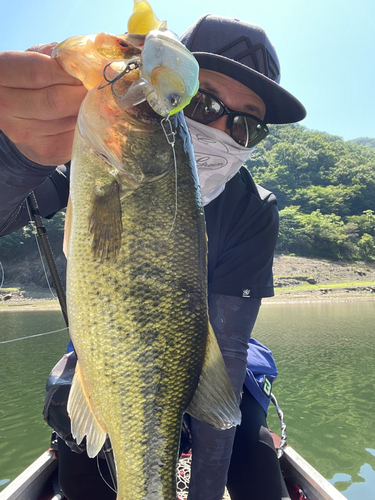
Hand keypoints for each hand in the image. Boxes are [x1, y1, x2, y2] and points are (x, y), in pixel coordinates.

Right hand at [0, 43, 86, 165]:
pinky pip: (76, 137)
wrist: (22, 120)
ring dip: (90, 110)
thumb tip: (92, 58)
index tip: (89, 69)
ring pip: (69, 120)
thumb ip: (57, 56)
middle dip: (83, 92)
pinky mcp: (45, 151)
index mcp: (1, 75)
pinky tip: (92, 118)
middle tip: (100, 87)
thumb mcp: (35, 59)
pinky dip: (90, 126)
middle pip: (56, 100)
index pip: (38, 72)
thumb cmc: (32, 81)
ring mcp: (25, 133)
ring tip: (98, 101)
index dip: (69, 70)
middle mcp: (7, 107)